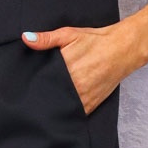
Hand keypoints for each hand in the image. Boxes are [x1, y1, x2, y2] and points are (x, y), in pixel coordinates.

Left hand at [19, 22, 136, 114]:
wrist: (122, 50)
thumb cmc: (96, 41)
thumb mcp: (69, 34)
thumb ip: (46, 39)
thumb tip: (26, 39)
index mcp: (65, 68)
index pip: (41, 82)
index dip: (32, 85)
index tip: (25, 86)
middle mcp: (74, 85)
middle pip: (50, 96)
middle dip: (42, 96)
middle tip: (32, 95)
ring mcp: (83, 97)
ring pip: (61, 108)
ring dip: (54, 105)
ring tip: (46, 102)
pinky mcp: (91, 104)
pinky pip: (74, 113)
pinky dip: (67, 112)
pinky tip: (61, 107)